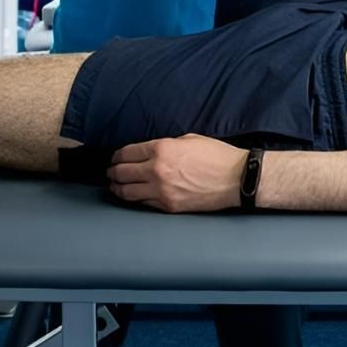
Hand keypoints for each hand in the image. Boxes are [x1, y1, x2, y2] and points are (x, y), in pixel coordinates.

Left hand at [107, 135, 245, 212]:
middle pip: (121, 173)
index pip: (126, 153)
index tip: (115, 158)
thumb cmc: (216, 156)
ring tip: (115, 186)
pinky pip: (143, 204)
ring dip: (117, 188)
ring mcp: (161, 191)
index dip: (116, 156)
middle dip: (113, 172)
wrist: (236, 178)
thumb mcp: (188, 140)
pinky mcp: (168, 206)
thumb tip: (149, 153)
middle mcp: (157, 170)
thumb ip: (165, 146)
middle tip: (110, 173)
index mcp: (161, 149)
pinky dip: (135, 199)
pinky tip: (134, 196)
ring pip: (127, 192)